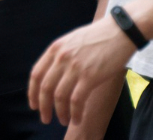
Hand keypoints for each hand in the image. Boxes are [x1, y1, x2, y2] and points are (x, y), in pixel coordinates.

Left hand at [27, 14, 133, 128]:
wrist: (120, 31)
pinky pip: (76, 100)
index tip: (34, 105)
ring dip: (60, 113)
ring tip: (63, 121)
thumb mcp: (72, 41)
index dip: (32, 92)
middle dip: (43, 107)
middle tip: (45, 119)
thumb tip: (54, 75)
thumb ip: (61, 55)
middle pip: (45, 88)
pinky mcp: (90, 76)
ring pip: (59, 97)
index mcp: (55, 48)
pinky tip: (77, 119)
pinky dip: (74, 113)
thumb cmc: (99, 37)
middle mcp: (61, 57)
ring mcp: (75, 67)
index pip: (36, 74)